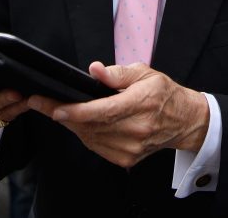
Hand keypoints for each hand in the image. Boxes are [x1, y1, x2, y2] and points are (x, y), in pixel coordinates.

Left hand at [27, 62, 209, 167]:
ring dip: (73, 125)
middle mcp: (137, 129)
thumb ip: (117, 72)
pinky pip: (96, 147)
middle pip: (91, 125)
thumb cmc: (164, 94)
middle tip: (43, 103)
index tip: (55, 107)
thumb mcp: (145, 73)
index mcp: (141, 104)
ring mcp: (131, 147)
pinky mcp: (127, 158)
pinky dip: (86, 135)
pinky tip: (83, 124)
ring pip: (90, 138)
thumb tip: (94, 70)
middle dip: (64, 114)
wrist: (184, 121)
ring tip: (64, 110)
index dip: (76, 111)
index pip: (103, 111)